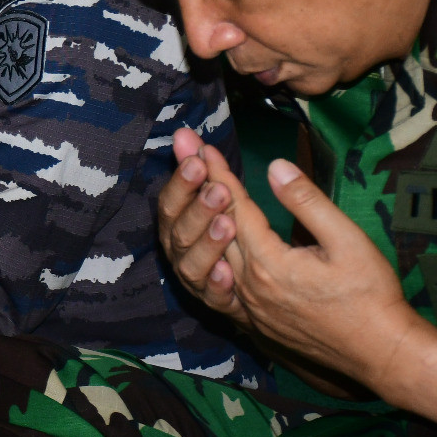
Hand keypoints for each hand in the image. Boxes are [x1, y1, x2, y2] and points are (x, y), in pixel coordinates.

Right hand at [156, 127, 247, 323]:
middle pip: (177, 230)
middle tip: (218, 188)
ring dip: (207, 242)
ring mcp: (197, 279)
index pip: (171, 201)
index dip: (182, 180)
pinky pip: (211, 297)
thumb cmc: (236, 232)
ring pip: (190, 263)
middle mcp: (181, 251)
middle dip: (196, 206)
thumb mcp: (220, 197)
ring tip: (228, 224)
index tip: (198, 158)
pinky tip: (228, 272)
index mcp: (178, 223)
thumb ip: (202, 170)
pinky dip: (216, 284)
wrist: (265, 292)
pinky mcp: (219, 304)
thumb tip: (186, 133)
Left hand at [211, 155, 423, 399]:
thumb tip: (275, 167)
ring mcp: (247, 306)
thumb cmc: (370, 295)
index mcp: (268, 264)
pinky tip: (203, 238)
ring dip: (197, 216)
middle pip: (214, 225)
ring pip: (210, 253)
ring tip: (189, 186)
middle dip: (198, 185)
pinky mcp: (252, 320)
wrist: (381, 353)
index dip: (218, 173)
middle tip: (183, 151)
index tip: (201, 144)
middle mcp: (248, 286)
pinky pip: (217, 280)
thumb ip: (306, 202)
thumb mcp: (347, 241)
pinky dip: (207, 253)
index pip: (235, 208)